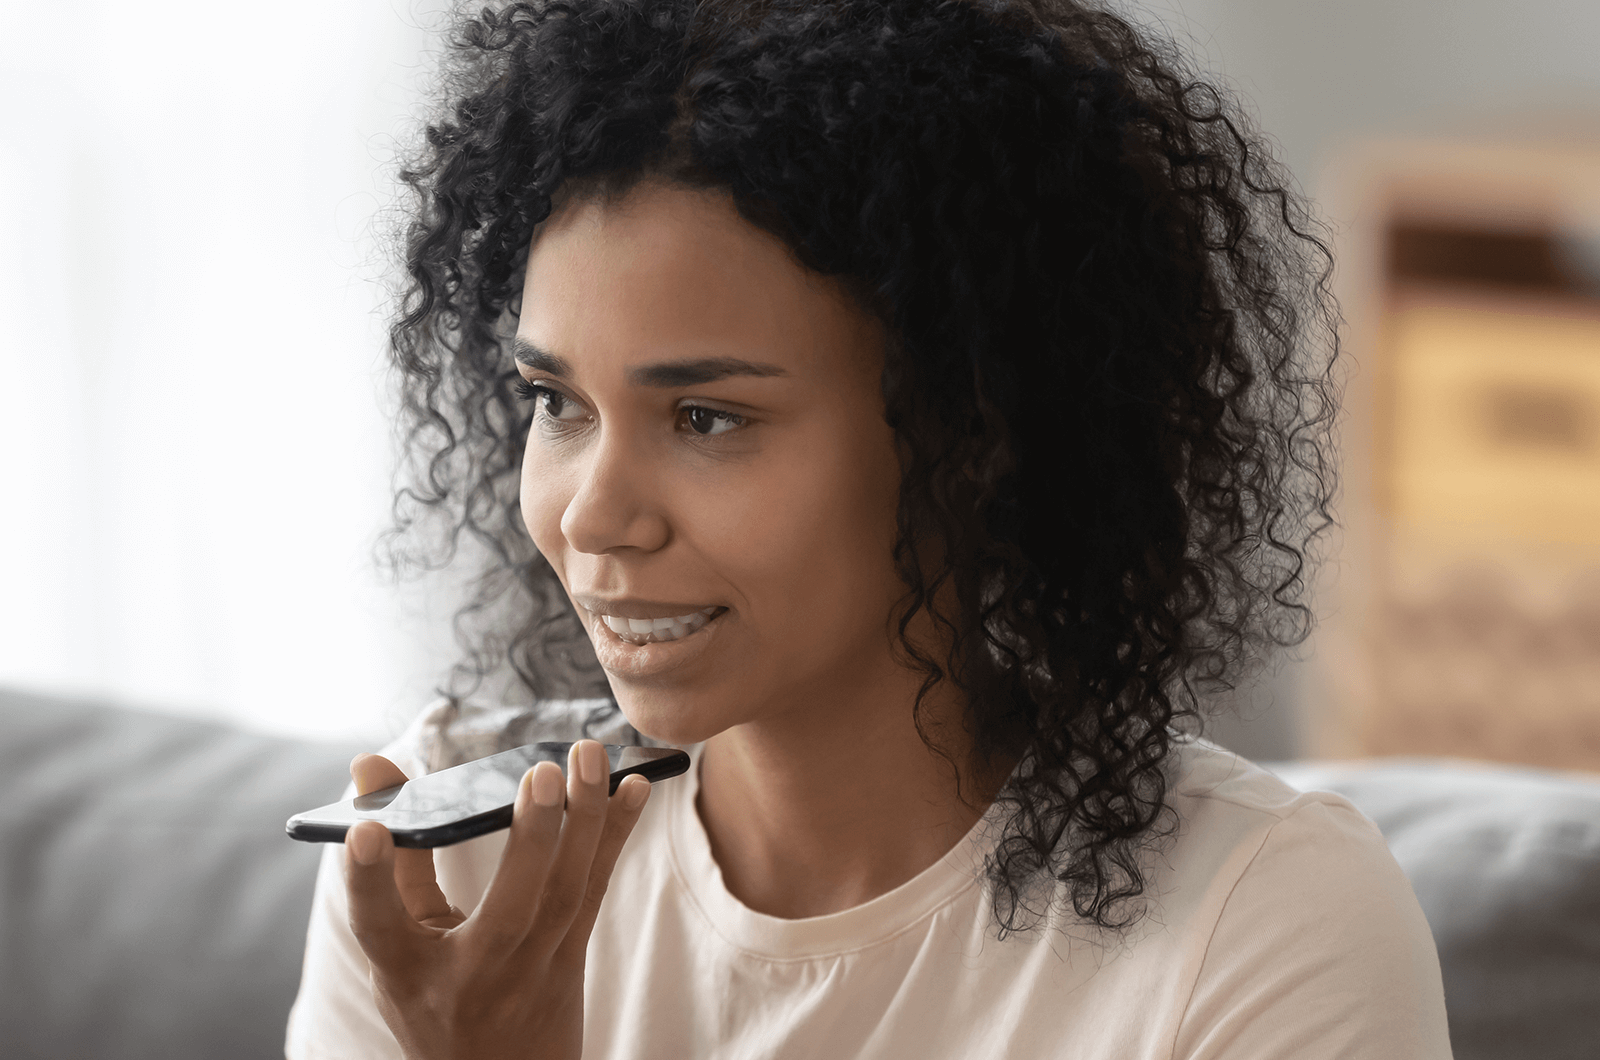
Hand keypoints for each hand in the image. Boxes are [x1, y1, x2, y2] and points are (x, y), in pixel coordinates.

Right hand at [343, 741, 649, 1059]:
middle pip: (508, 909)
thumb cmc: (437, 999)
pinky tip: (633, 788)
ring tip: (591, 756)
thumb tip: (373, 765)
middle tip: (542, 772)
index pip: (377, 925)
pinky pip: (596, 889)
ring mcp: (531, 971)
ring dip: (586, 819)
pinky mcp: (571, 959)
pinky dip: (615, 835)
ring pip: (567, 894)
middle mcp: (474, 975)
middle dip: (531, 838)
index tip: (365, 831)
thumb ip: (394, 856)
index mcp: (408, 971)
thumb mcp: (401, 947)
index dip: (367, 879)